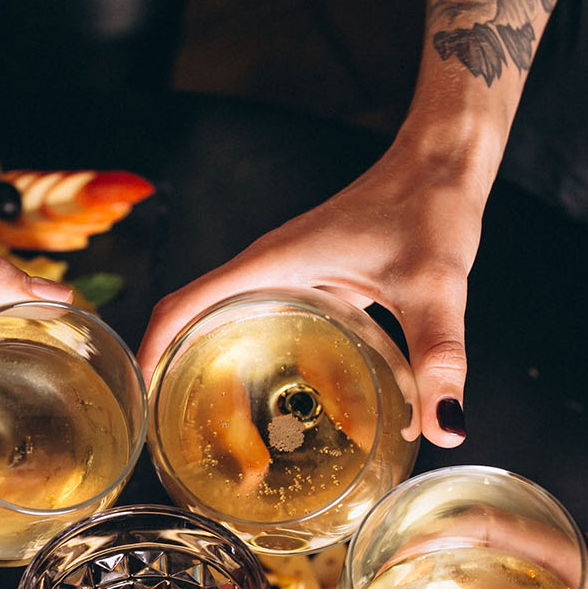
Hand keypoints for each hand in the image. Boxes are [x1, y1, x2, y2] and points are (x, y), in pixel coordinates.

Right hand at [138, 131, 494, 448]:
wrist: (443, 159)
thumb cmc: (430, 206)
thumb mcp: (434, 287)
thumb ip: (438, 357)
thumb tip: (447, 429)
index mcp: (271, 263)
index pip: (180, 306)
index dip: (149, 351)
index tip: (140, 399)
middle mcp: (266, 266)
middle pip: (187, 316)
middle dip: (168, 368)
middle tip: (173, 428)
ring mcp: (283, 271)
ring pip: (219, 316)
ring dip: (201, 359)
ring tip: (208, 420)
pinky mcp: (307, 276)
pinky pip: (256, 316)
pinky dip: (245, 350)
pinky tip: (274, 390)